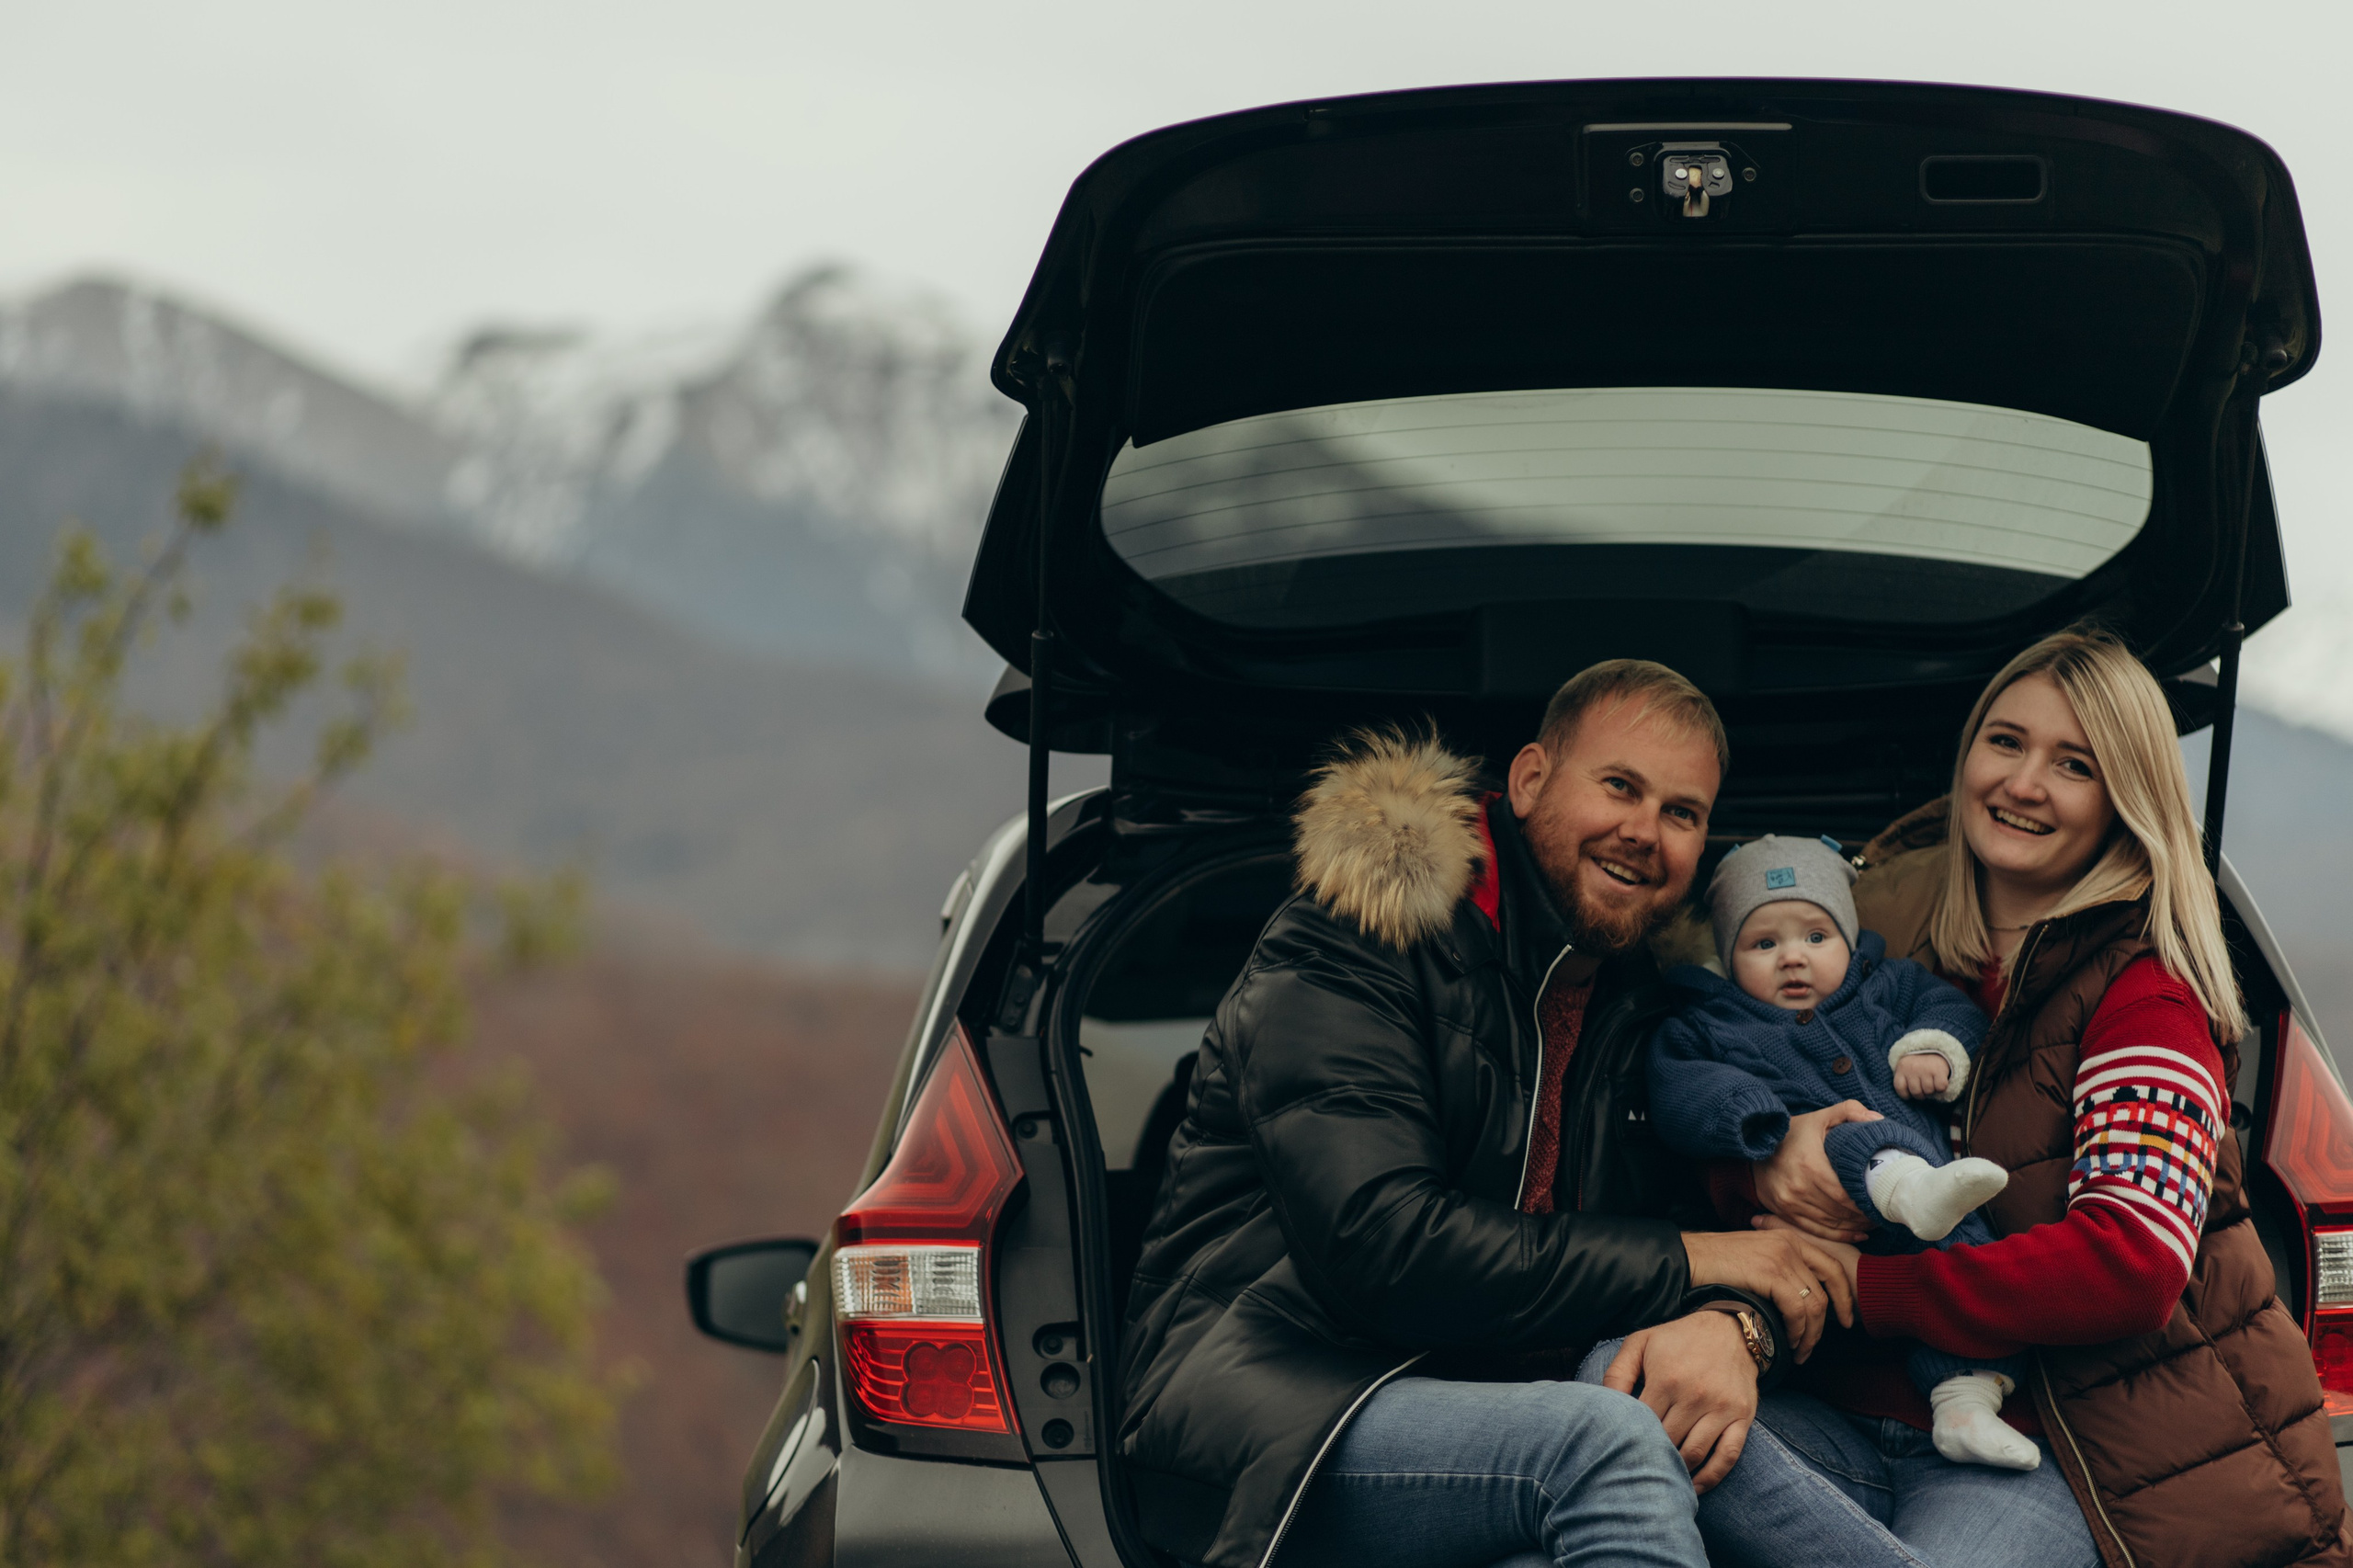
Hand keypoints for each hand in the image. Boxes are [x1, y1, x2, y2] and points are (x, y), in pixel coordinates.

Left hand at [1604, 1311, 1757, 1492]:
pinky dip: (1711, 1478)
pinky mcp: (1742, 1417)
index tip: (1618, 1450)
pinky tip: (1695, 1487)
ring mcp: (1721, 1408)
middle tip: (1634, 1469)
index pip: (1641, 1423)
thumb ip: (1617, 1373)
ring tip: (1660, 1479)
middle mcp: (1695, 1396)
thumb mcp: (1640, 1343)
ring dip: (1676, 1471)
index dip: (1627, 1440)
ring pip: (1694, 1454)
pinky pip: (1727, 1456)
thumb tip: (1602, 1404)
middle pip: (1666, 1442)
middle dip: (1649, 1458)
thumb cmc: (1678, 1339)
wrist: (1730, 1330)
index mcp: (1666, 1379)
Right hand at [1681, 1227, 1854, 1360]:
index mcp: (1789, 1238)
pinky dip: (1796, 1329)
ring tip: (1798, 1351)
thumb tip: (1800, 1301)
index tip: (1846, 1320)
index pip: (1832, 1267)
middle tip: (1814, 1346)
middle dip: (1827, 1323)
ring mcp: (1781, 1257)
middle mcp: (1790, 1244)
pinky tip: (1786, 1340)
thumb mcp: (1756, 1257)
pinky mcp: (1770, 1272)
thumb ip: (1780, 1269)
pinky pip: (1797, 1308)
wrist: (1688, 1260)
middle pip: (1827, 1288)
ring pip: (1814, 1303)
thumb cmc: (1716, 1265)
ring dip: (1809, 1334)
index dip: (1844, 1296)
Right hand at [1753, 1101, 1879, 1242]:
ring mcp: (1790, 1203)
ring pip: (1830, 1223)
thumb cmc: (1792, 1132)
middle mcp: (1799, 1188)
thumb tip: (1878, 1120)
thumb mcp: (1819, 1117)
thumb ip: (1849, 1111)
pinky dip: (1839, 1235)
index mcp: (1811, 1166)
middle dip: (1864, 1216)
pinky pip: (1816, 1231)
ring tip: (1873, 1221)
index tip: (1882, 1201)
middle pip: (1840, 1211)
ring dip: (1855, 1226)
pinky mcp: (1784, 1212)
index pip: (1846, 1195)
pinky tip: (1857, 1233)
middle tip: (1882, 1212)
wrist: (1754, 1146)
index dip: (1866, 1202)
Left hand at [1892, 1054, 1949, 1099]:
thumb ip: (1904, 1080)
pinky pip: (1940, 1088)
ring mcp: (1926, 1069)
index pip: (1900, 1088)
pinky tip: (1938, 1081)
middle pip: (1916, 1092)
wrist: (1934, 1050)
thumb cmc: (1918, 1065)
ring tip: (1931, 1082)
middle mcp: (1913, 1068)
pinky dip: (1941, 1088)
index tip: (1910, 1093)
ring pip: (1929, 1091)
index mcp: (1902, 1068)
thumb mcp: (1906, 1069)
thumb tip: (1908, 1098)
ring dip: (1931, 1090)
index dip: (1906, 1095)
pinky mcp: (1939, 1070)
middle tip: (1923, 1088)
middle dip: (1921, 1094)